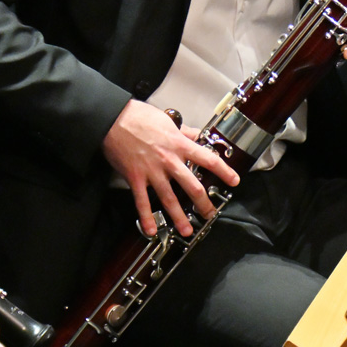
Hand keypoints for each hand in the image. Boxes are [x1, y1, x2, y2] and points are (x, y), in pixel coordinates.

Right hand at [101, 99, 239, 238]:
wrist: (113, 119)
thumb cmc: (139, 117)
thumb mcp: (167, 120)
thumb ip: (184, 132)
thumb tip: (197, 134)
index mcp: (179, 145)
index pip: (208, 160)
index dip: (224, 172)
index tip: (234, 181)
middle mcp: (169, 161)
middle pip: (192, 186)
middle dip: (203, 203)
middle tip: (210, 214)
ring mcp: (152, 171)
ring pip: (169, 199)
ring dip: (179, 217)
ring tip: (187, 230)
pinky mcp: (135, 178)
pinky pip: (142, 202)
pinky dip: (147, 218)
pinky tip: (152, 230)